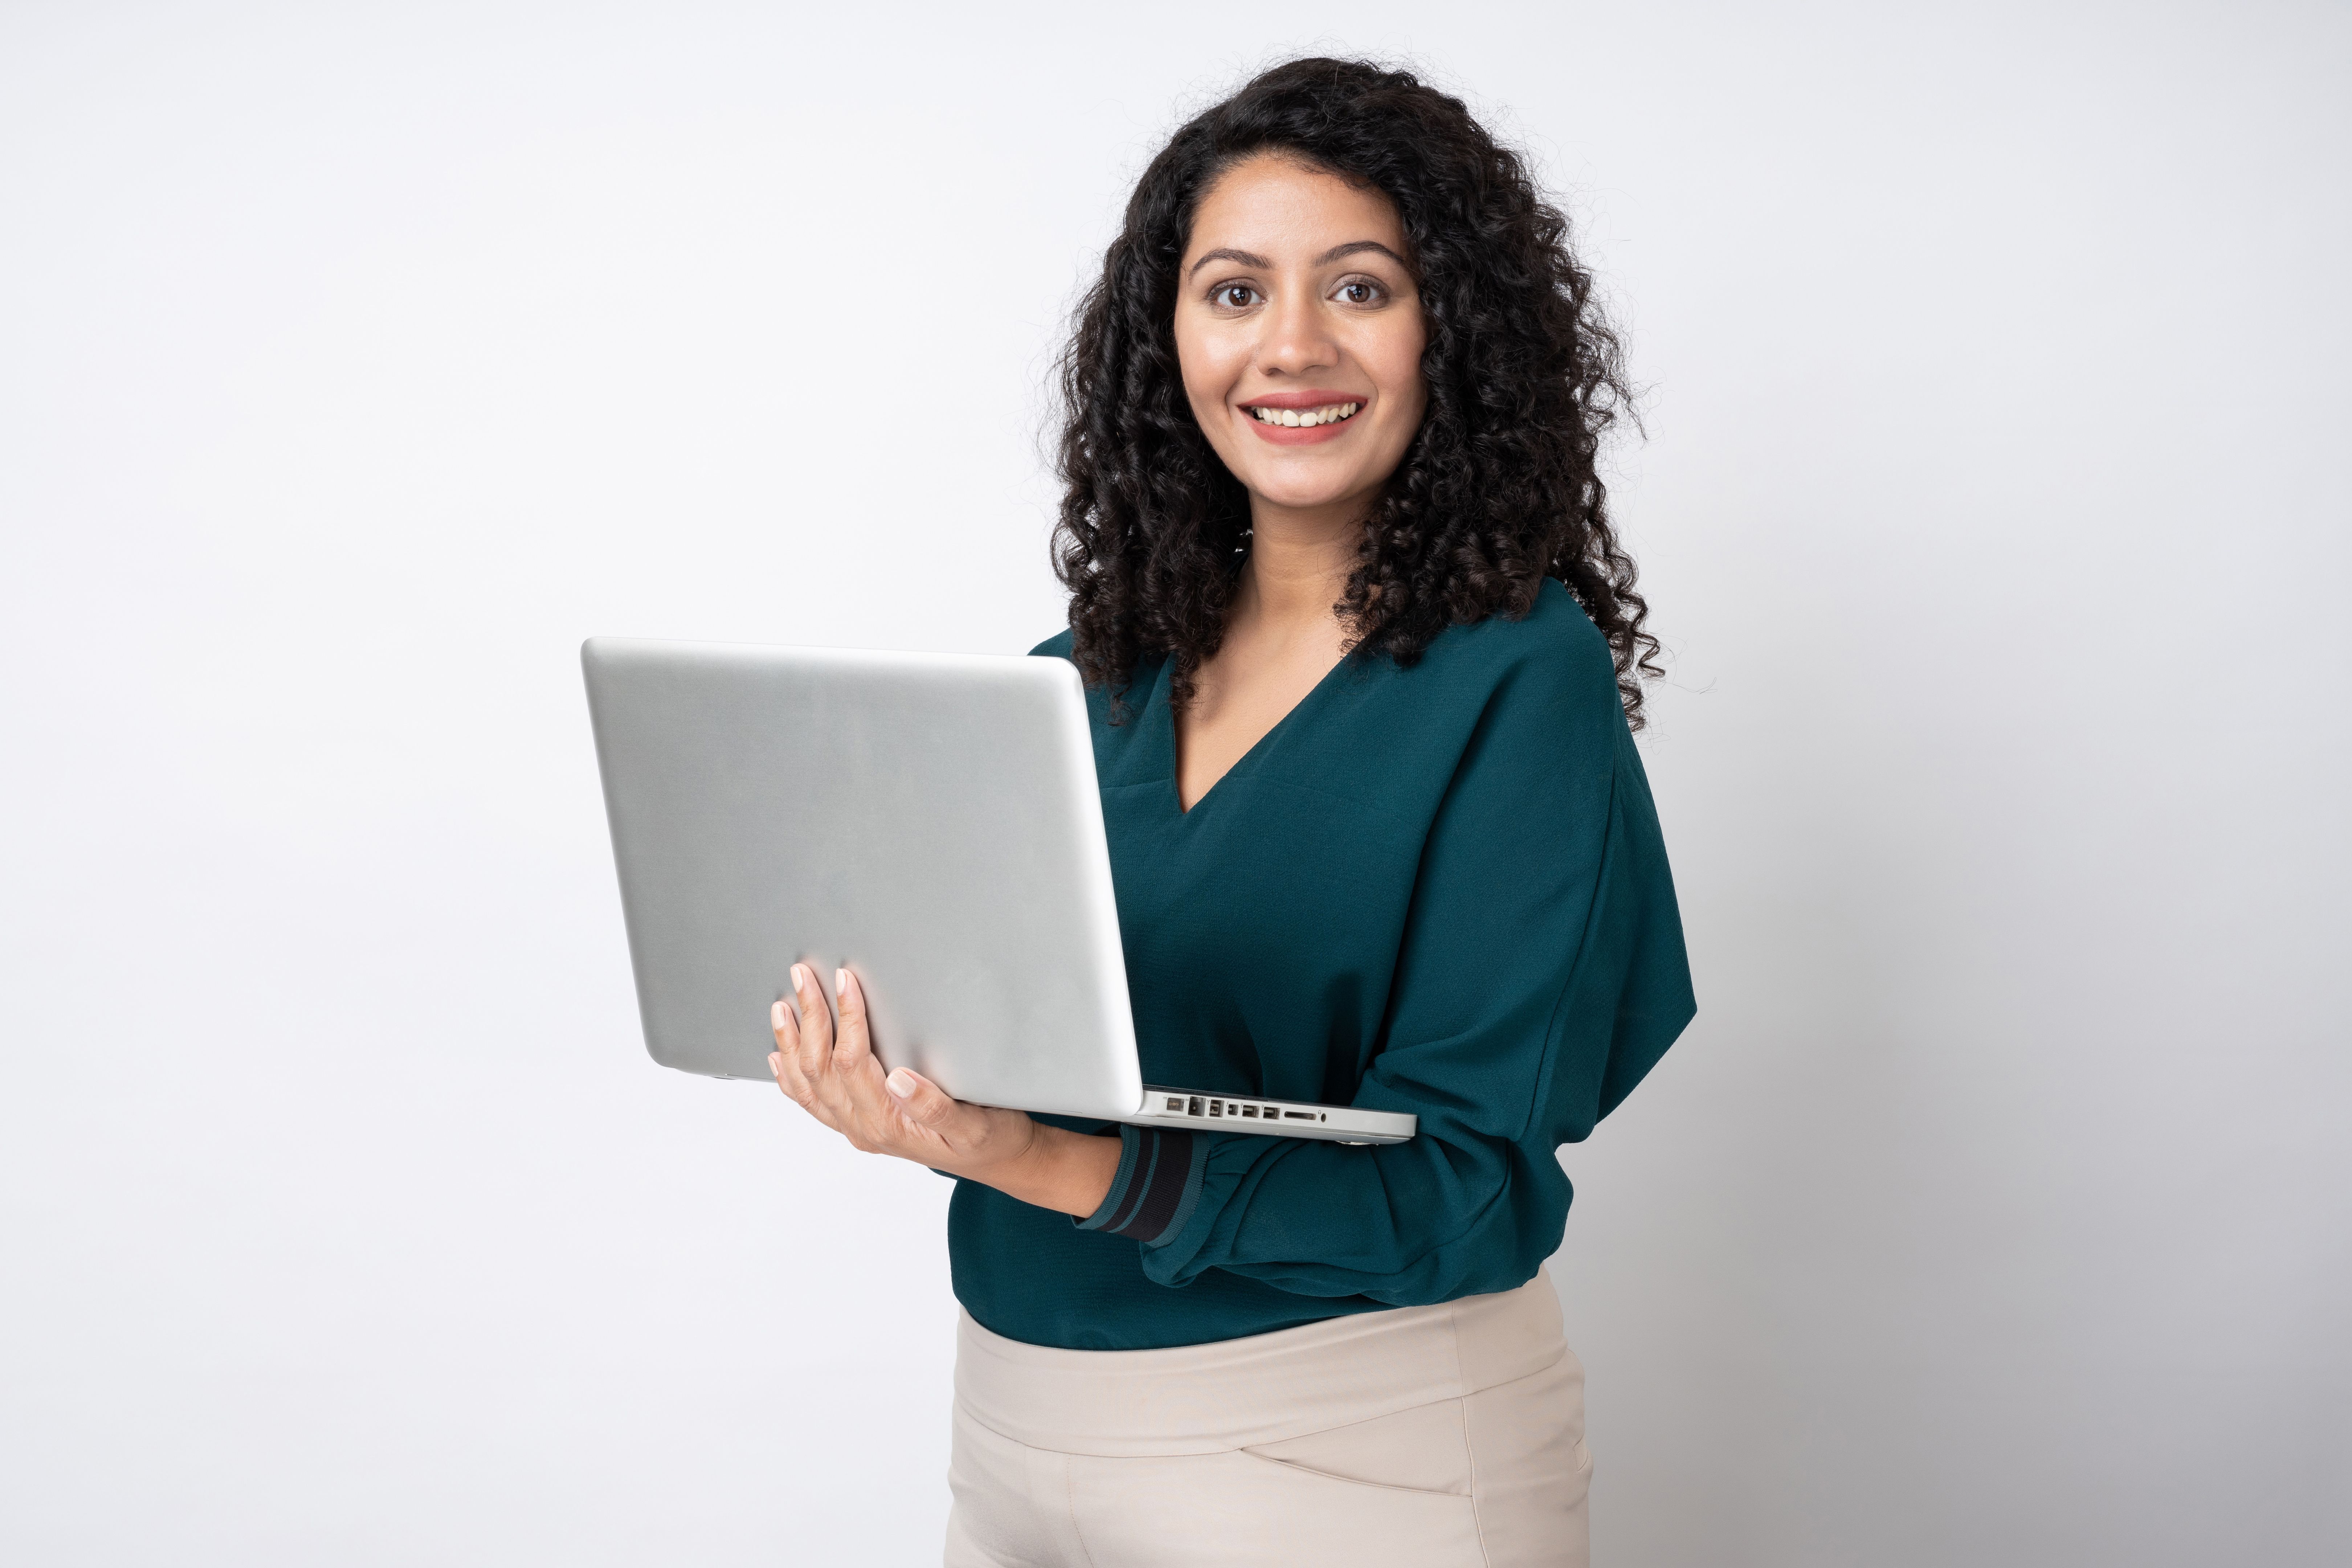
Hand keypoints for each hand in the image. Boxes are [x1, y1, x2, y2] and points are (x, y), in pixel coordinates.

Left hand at [767, 963, 1121, 1217]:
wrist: (997, 1161)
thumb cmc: (989, 1138)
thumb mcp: (974, 1124)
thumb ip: (935, 1107)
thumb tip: (899, 1081)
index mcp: (888, 1122)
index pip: (853, 1061)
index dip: (846, 1017)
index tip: (844, 981)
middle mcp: (864, 1127)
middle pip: (822, 1067)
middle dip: (811, 1018)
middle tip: (803, 978)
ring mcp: (857, 1129)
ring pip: (810, 1085)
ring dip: (793, 1044)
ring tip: (781, 1008)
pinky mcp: (858, 1126)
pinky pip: (814, 1103)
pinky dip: (792, 1079)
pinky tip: (781, 1059)